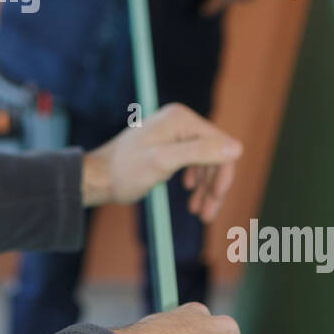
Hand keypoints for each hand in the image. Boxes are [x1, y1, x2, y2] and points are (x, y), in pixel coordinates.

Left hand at [81, 103, 241, 218]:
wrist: (97, 178)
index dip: (223, 174)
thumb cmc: (124, 171)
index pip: (221, 145)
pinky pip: (194, 163)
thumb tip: (236, 148)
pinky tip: (191, 197)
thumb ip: (199, 153)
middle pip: (215, 155)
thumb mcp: (163, 162)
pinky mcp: (170, 145)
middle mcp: (181, 121)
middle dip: (214, 186)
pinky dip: (197, 183)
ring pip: (206, 162)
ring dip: (207, 189)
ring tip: (200, 213)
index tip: (216, 200)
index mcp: (181, 119)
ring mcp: (175, 133)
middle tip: (207, 215)